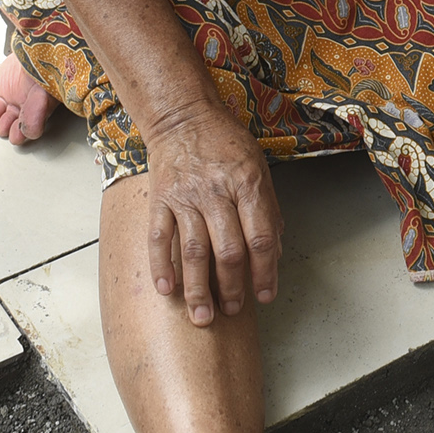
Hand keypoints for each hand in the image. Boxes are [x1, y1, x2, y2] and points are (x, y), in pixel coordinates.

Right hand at [139, 103, 280, 325]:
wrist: (183, 116)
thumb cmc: (226, 142)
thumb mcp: (258, 166)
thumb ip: (267, 208)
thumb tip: (274, 251)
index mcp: (247, 184)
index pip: (260, 238)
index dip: (265, 272)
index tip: (265, 295)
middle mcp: (216, 192)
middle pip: (228, 251)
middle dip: (232, 288)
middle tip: (233, 310)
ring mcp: (185, 196)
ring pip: (193, 252)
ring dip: (199, 290)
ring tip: (203, 316)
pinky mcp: (160, 199)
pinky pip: (159, 238)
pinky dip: (162, 267)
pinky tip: (167, 291)